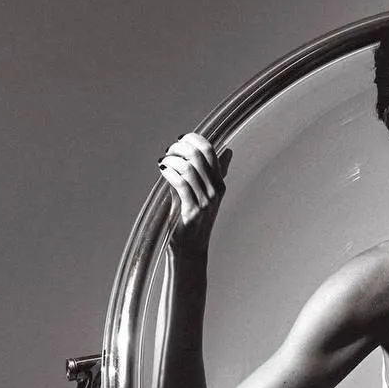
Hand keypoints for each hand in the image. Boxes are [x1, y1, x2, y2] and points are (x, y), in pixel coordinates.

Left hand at [158, 133, 231, 249]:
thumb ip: (208, 173)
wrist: (190, 248)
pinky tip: (162, 170)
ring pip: (188, 167)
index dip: (193, 140)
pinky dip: (168, 172)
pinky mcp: (193, 210)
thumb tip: (226, 152)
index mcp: (219, 184)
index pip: (210, 151)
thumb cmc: (191, 220)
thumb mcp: (203, 194)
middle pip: (198, 155)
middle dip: (179, 148)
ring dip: (171, 160)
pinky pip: (180, 182)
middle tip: (168, 151)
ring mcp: (206, 201)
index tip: (180, 141)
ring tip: (163, 162)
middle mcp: (216, 191)